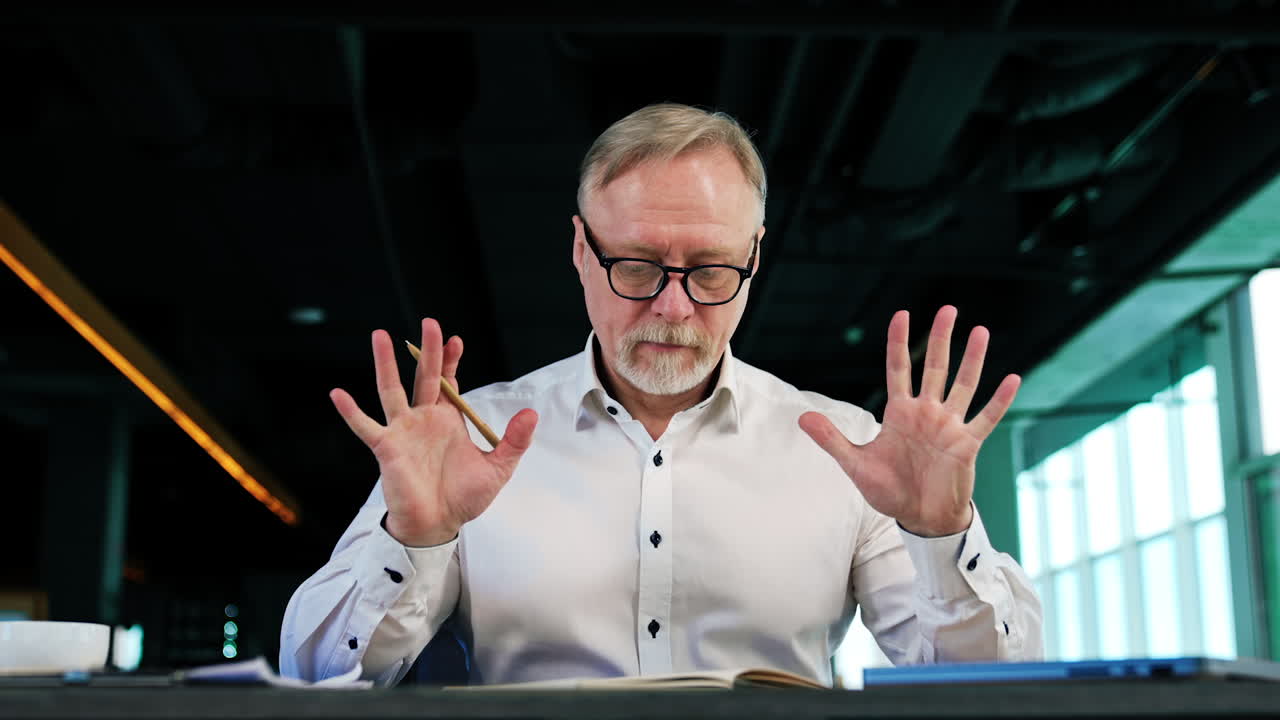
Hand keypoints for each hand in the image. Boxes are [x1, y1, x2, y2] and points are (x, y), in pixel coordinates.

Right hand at [329, 318, 537, 545]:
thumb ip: (514, 441)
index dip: (451, 360)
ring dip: (386, 364)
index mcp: (448, 421)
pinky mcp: (387, 448)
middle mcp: (424, 420)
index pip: (448, 382)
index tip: (455, 339)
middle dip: (427, 351)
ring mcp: (403, 432)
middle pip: (424, 377)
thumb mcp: (498, 468)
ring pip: (392, 391)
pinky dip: (351, 412)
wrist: (438, 525)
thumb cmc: (463, 497)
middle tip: (430, 322)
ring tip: (380, 336)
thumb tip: (532, 413)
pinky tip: (338, 394)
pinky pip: (366, 427)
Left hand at [799, 306, 1019, 536]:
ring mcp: (949, 426)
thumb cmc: (888, 491)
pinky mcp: (967, 444)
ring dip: (972, 359)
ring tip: (980, 331)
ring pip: (963, 385)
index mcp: (899, 413)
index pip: (899, 369)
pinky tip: (1012, 378)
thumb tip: (802, 417)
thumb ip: (832, 440)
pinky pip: (986, 417)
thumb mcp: (856, 464)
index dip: (900, 342)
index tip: (902, 314)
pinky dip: (999, 400)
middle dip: (941, 339)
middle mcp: (926, 412)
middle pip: (935, 367)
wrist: (919, 519)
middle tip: (948, 309)